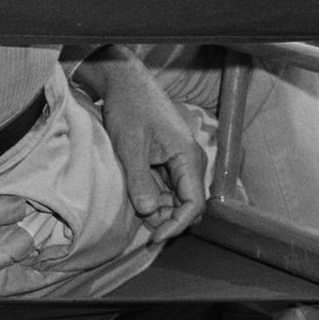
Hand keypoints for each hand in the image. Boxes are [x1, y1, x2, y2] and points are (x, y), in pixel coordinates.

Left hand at [90, 54, 208, 242]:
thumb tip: (148, 213)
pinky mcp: (168, 161)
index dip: (176, 224)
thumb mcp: (129, 145)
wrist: (124, 82)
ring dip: (159, 209)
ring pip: (176, 199)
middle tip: (140, 223)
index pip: (194, 204)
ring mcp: (180, 162)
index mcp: (188, 157)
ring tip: (135, 209)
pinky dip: (154, 197)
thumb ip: (139, 180)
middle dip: (167, 219)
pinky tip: (136, 196)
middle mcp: (190, 162)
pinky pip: (167, 188)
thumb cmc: (129, 108)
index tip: (154, 236)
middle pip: (187, 205)